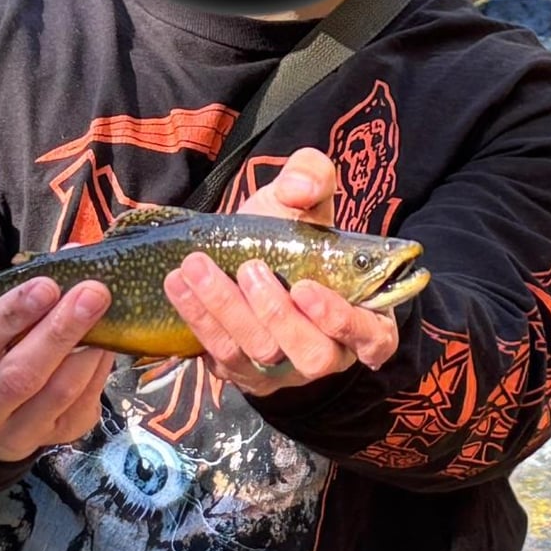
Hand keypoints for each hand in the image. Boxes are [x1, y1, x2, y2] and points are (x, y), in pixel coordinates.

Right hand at [0, 277, 114, 461]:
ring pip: (57, 395)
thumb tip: (70, 256)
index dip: (10, 315)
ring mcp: (9, 440)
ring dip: (88, 349)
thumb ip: (11, 297)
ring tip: (104, 312)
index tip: (46, 285)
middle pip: (19, 376)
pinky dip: (98, 370)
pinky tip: (104, 343)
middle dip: (60, 330)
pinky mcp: (49, 444)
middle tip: (91, 293)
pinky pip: (81, 406)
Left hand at [163, 148, 398, 396]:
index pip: (372, 338)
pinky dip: (198, 319)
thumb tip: (297, 188)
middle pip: (311, 356)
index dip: (341, 320)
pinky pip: (221, 357)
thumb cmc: (291, 236)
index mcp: (364, 318)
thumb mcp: (306, 199)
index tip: (305, 287)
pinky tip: (178, 284)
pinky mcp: (242, 372)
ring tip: (195, 267)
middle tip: (248, 269)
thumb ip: (312, 177)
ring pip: (259, 356)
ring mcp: (283, 371)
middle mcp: (328, 353)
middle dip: (275, 314)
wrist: (244, 254)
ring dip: (224, 311)